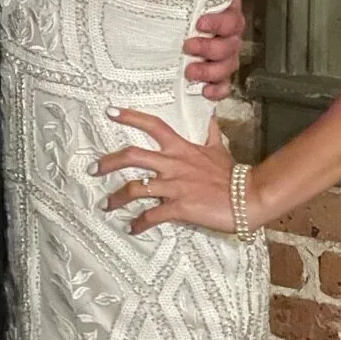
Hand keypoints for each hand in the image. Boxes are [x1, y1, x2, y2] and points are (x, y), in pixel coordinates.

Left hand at [95, 111, 254, 235]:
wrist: (248, 197)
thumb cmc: (232, 174)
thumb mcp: (219, 148)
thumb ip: (210, 132)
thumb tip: (212, 115)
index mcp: (181, 148)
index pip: (152, 125)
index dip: (130, 116)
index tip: (110, 111)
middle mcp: (173, 164)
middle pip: (132, 156)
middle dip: (108, 162)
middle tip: (92, 169)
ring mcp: (175, 186)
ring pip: (135, 188)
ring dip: (117, 198)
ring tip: (106, 205)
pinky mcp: (179, 207)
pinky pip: (152, 216)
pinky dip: (138, 223)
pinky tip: (132, 228)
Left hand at [183, 0, 261, 98]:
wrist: (162, 34)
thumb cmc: (184, 10)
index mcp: (226, 18)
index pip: (233, 20)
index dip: (220, 22)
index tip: (200, 23)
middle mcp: (227, 39)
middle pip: (230, 46)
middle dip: (210, 48)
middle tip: (189, 46)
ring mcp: (222, 61)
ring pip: (227, 68)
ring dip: (211, 70)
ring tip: (190, 71)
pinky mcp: (213, 79)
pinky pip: (223, 88)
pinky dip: (216, 91)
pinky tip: (205, 91)